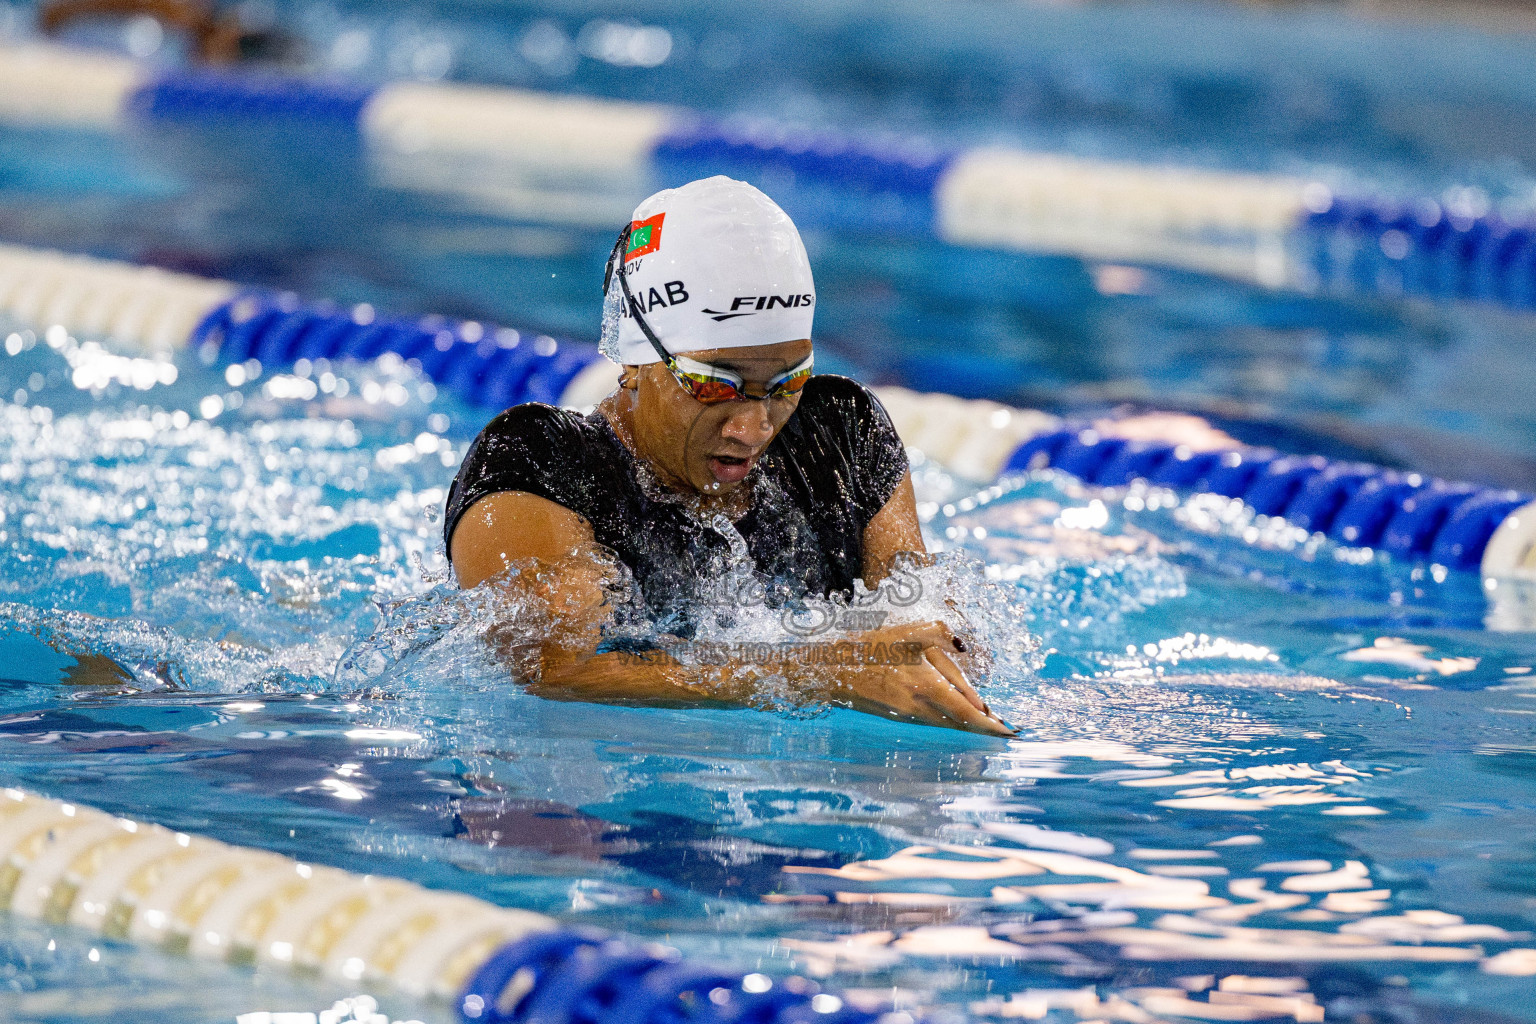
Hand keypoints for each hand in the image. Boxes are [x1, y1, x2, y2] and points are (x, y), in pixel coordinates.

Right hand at [837, 620, 1013, 735]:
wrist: (830, 668)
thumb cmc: (870, 644)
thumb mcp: (908, 630)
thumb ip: (942, 635)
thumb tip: (965, 648)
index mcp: (925, 685)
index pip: (967, 712)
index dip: (990, 725)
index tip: (1009, 732)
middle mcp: (918, 707)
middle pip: (960, 723)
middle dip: (984, 727)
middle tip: (1007, 731)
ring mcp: (907, 714)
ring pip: (946, 723)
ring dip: (968, 723)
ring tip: (990, 722)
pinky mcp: (898, 714)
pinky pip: (931, 719)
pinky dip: (948, 719)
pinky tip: (957, 714)